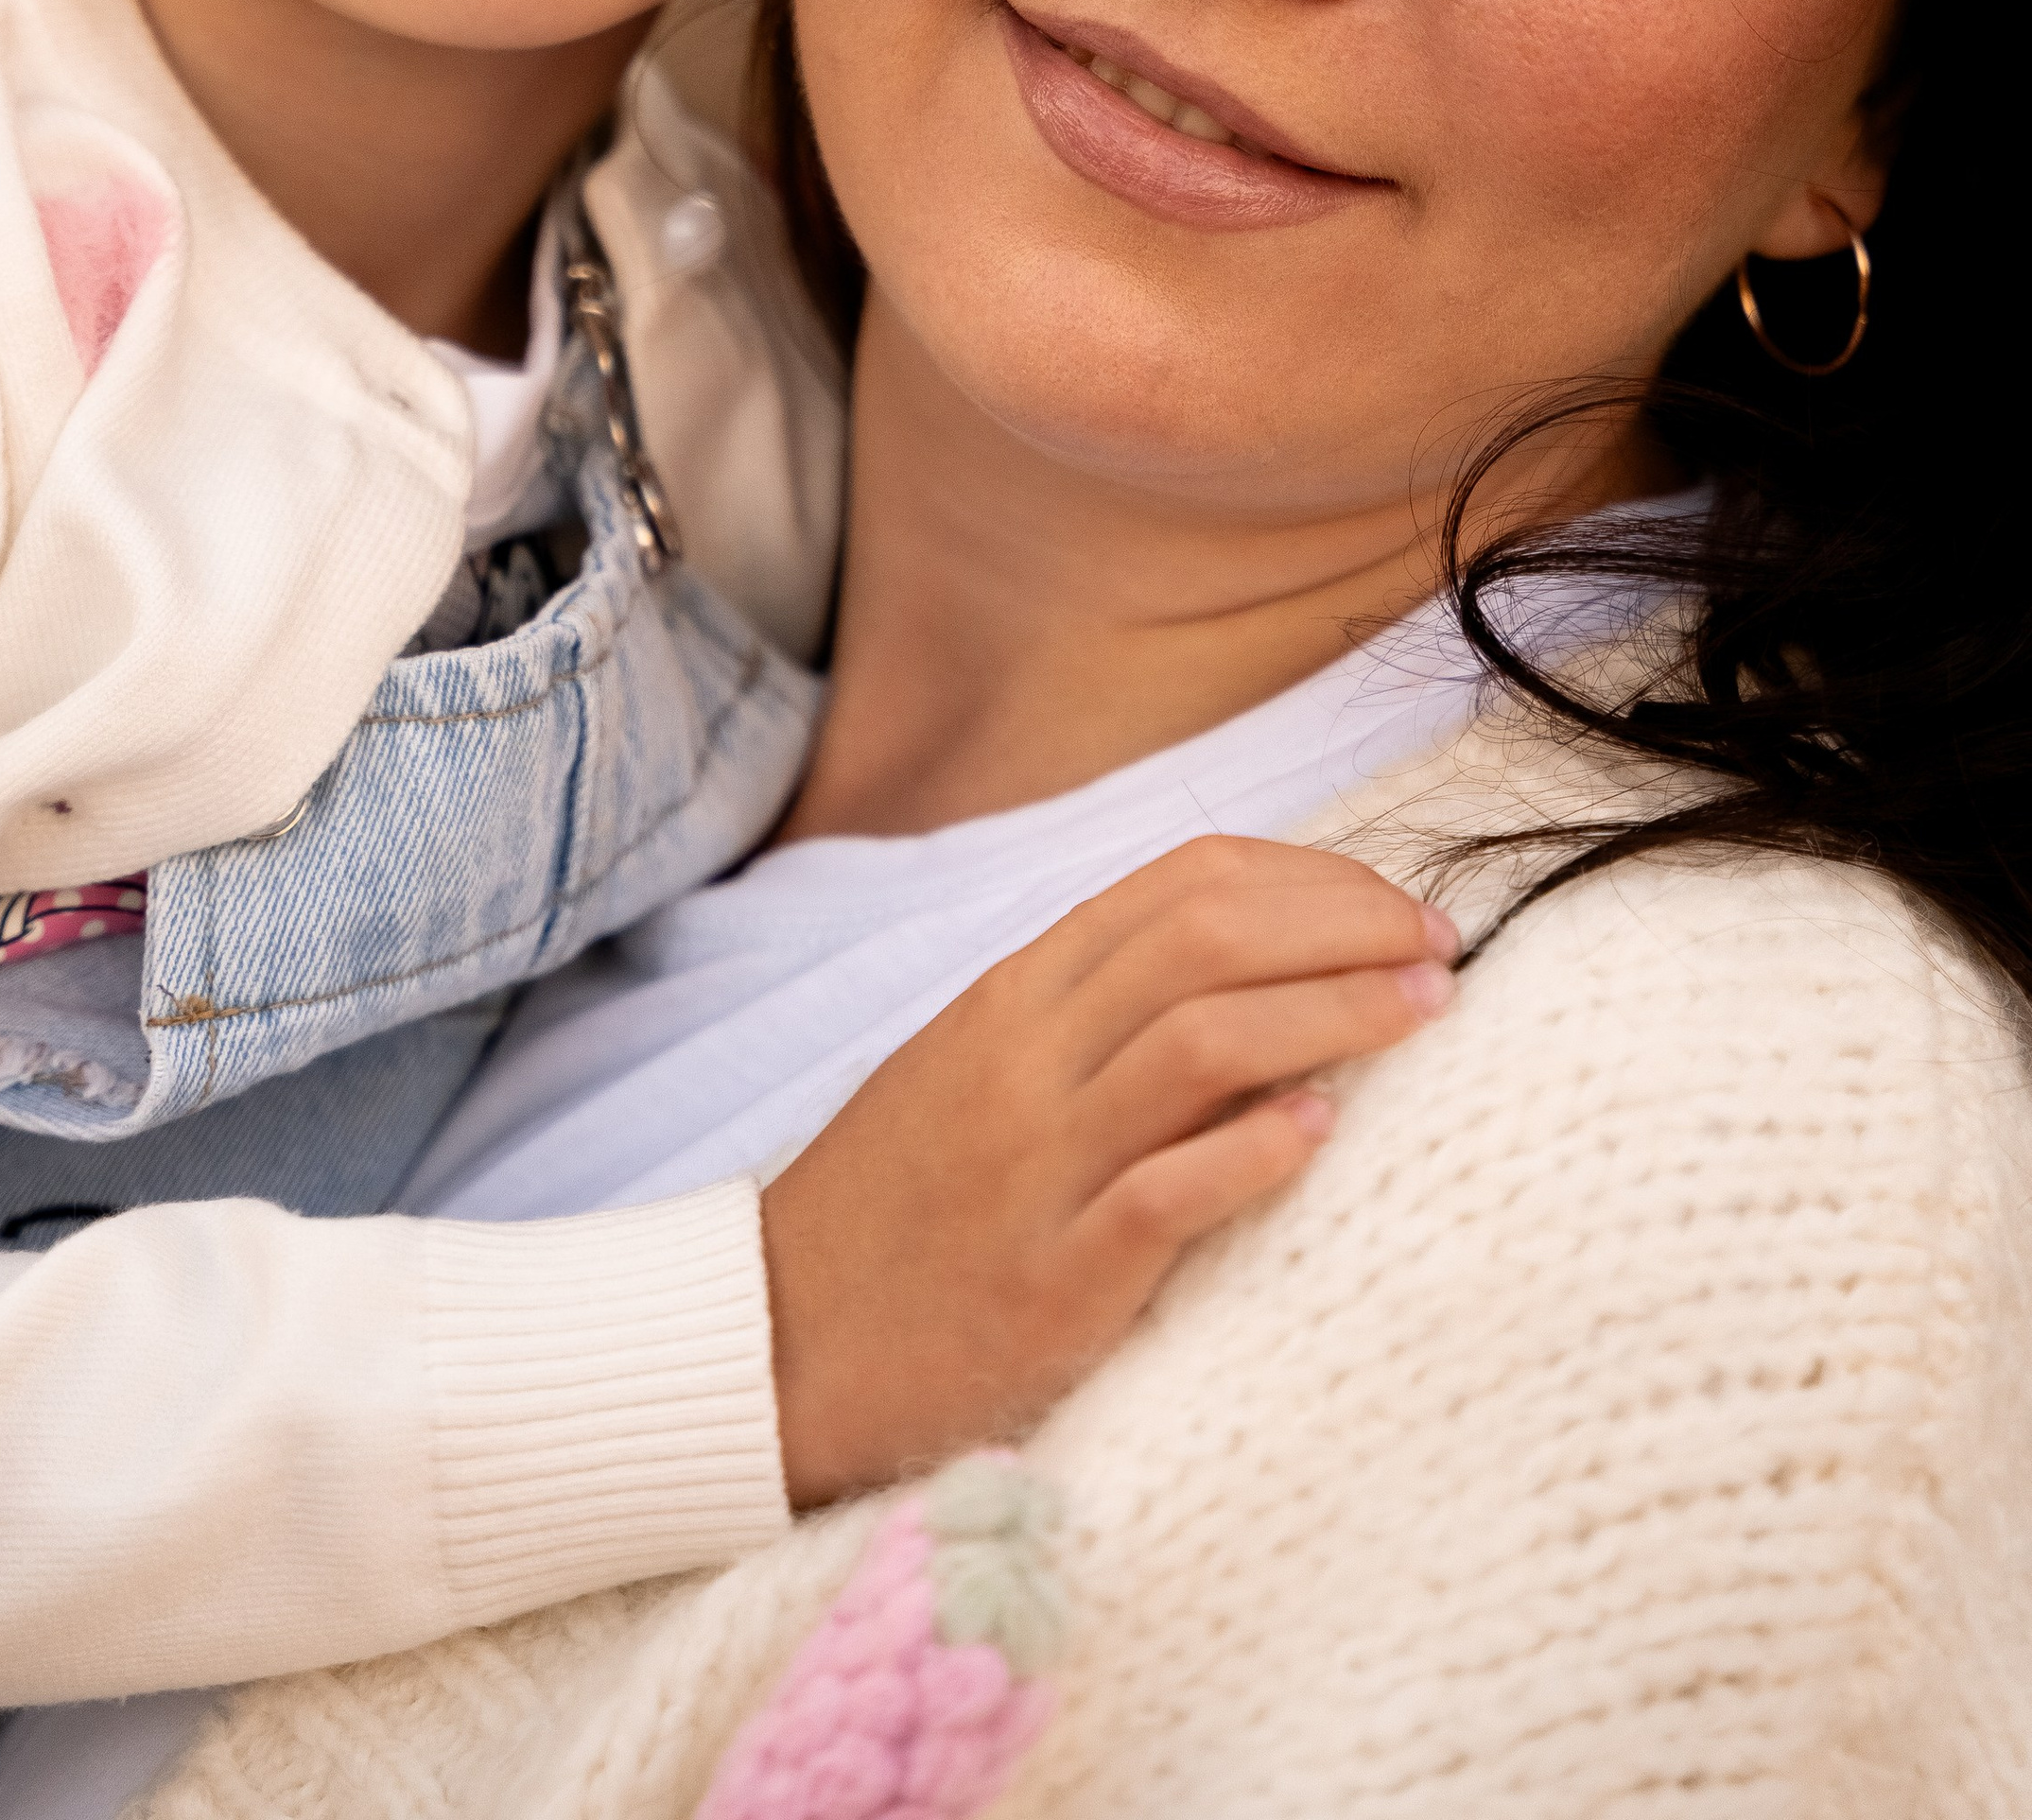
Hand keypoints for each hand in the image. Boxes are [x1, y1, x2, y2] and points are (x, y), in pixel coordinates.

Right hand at [762, 833, 1458, 1505]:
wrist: (777, 1345)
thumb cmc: (903, 1206)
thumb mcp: (980, 1070)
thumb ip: (1094, 1012)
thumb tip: (1256, 966)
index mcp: (1013, 993)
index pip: (1182, 882)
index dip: (1310, 876)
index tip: (1395, 904)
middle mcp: (1025, 1056)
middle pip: (1209, 939)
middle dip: (1347, 926)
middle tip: (1443, 947)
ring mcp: (1035, 1163)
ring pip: (1204, 1040)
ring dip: (1337, 1013)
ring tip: (1430, 1009)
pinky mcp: (1049, 1279)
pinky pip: (1166, 1193)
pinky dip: (1256, 1151)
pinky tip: (1326, 1132)